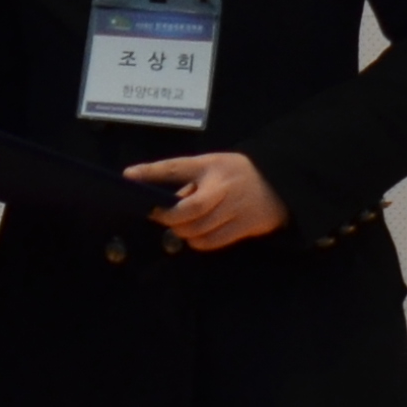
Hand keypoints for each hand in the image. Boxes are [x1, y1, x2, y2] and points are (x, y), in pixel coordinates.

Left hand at [127, 152, 289, 251]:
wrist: (279, 185)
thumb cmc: (235, 173)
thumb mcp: (212, 164)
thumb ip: (187, 178)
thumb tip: (159, 198)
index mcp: (211, 165)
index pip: (175, 168)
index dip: (150, 172)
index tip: (128, 178)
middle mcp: (222, 187)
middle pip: (188, 210)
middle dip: (168, 216)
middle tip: (157, 214)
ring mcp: (234, 209)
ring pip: (197, 229)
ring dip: (181, 230)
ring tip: (178, 224)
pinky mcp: (242, 227)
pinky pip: (210, 242)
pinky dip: (196, 241)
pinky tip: (194, 234)